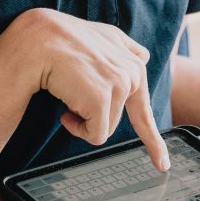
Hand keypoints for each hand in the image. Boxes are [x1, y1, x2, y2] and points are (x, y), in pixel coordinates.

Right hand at [13, 8, 169, 171]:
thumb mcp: (98, 37)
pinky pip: (96, 135)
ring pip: (106, 126)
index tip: (162, 163)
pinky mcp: (103, 99)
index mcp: (131, 58)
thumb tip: (143, 57)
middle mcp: (131, 69)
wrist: (37, 41)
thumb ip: (122, 49)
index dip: (152, 138)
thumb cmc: (59, 40)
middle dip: (97, 115)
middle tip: (72, 96)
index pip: (143, 101)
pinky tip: (64, 109)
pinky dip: (77, 129)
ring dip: (83, 118)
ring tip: (67, 92)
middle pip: (118, 115)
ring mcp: (120, 84)